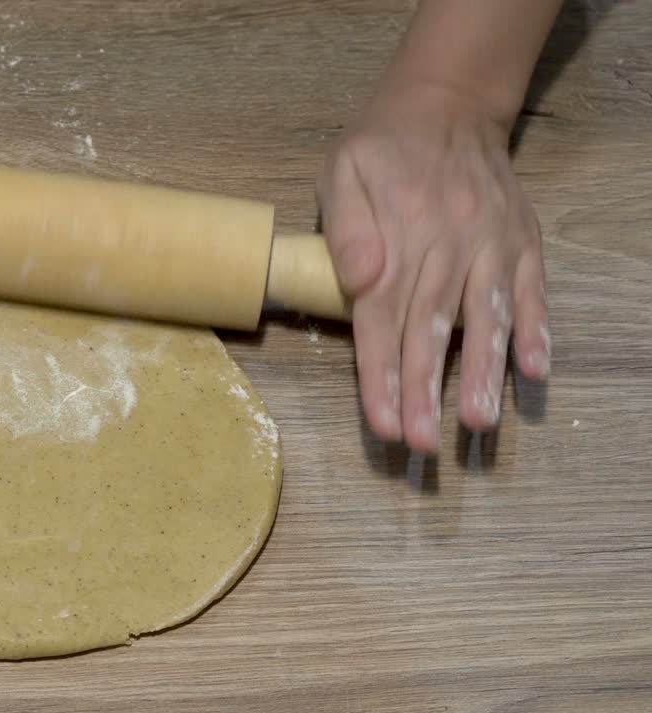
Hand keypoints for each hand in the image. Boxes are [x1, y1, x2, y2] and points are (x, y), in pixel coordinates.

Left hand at [317, 81, 551, 453]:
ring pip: (486, 318)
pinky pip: (532, 290)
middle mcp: (447, 245)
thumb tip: (360, 282)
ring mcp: (490, 244)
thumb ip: (346, 227)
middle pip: (430, 331)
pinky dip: (537, 330)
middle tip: (421, 444)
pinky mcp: (521, 239)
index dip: (381, 376)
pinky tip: (536, 373)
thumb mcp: (342, 170)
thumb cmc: (380, 146)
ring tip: (481, 423)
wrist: (447, 101)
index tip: (383, 425)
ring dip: (485, 374)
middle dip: (425, 393)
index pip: (382, 320)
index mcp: (396, 237)